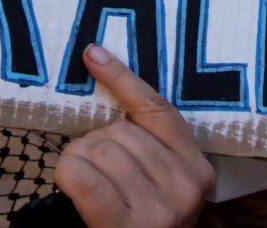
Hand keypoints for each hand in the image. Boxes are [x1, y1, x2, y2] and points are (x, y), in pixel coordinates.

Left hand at [55, 45, 214, 227]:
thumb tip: (109, 106)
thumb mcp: (160, 190)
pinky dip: (68, 174)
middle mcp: (186, 186)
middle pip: (120, 132)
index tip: (93, 54)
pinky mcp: (128, 224)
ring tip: (85, 189)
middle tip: (93, 174)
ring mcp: (160, 208)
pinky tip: (68, 184)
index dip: (122, 80)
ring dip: (78, 163)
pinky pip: (85, 175)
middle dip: (94, 146)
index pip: (158, 111)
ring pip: (99, 150)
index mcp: (198, 171)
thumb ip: (149, 152)